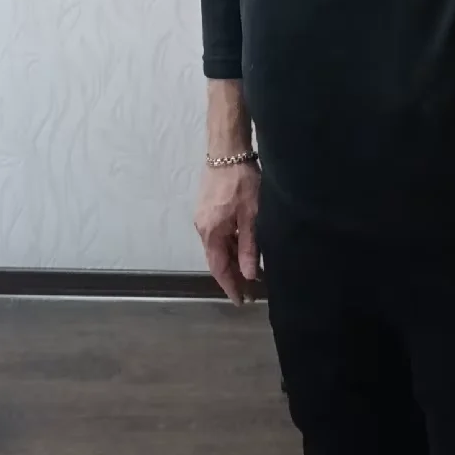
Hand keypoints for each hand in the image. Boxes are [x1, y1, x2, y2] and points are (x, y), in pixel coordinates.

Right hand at [194, 162, 260, 304]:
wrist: (227, 152)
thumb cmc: (242, 182)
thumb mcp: (252, 216)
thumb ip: (249, 246)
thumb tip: (249, 275)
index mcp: (211, 233)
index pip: (219, 268)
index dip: (230, 287)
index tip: (241, 301)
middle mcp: (202, 228)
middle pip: (217, 260)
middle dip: (232, 278)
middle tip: (250, 293)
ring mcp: (203, 218)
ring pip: (218, 248)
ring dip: (232, 262)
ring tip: (249, 275)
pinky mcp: (207, 209)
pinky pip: (217, 236)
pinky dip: (229, 247)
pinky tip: (242, 250)